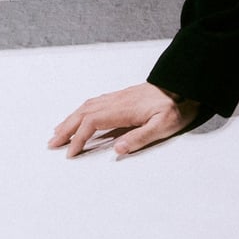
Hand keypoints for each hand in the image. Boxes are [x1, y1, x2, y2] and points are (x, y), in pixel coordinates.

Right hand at [48, 82, 200, 157]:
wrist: (185, 86)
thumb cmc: (176, 107)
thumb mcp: (163, 126)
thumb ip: (140, 138)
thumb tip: (117, 149)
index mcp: (124, 109)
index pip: (93, 123)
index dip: (79, 138)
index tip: (70, 152)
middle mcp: (117, 100)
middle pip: (84, 113)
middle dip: (66, 129)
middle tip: (52, 143)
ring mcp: (119, 97)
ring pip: (87, 106)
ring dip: (71, 119)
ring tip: (59, 131)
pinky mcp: (123, 96)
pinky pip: (95, 102)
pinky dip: (81, 111)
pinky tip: (80, 117)